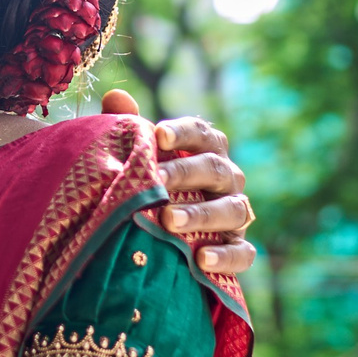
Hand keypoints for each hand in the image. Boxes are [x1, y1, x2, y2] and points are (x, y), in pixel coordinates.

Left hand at [102, 89, 255, 277]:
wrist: (166, 239)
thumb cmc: (152, 186)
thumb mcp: (140, 158)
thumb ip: (129, 128)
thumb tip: (115, 96)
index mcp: (206, 151)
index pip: (202, 133)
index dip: (183, 132)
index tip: (159, 136)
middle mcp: (227, 178)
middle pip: (214, 170)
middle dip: (185, 173)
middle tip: (156, 181)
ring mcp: (236, 214)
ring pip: (231, 209)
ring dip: (202, 214)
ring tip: (169, 220)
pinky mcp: (240, 249)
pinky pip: (242, 253)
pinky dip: (225, 256)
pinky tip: (201, 260)